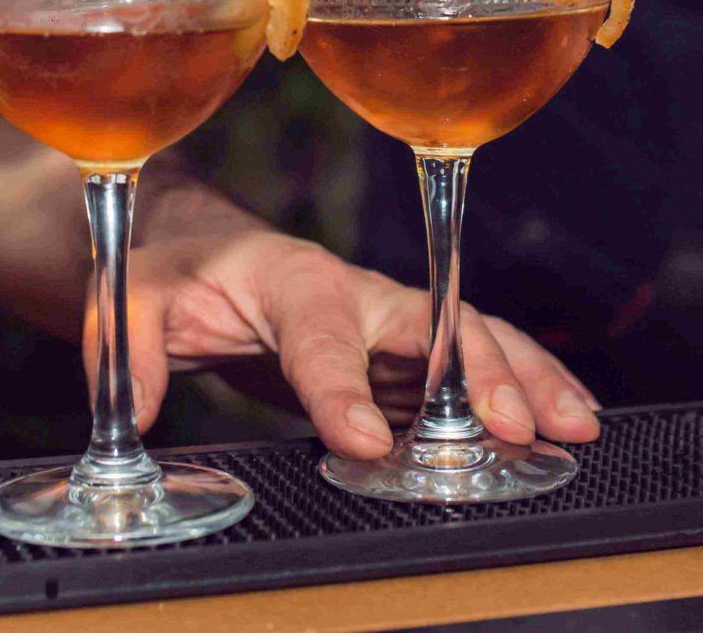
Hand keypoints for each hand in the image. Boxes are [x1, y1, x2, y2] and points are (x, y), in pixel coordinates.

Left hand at [122, 227, 602, 458]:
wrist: (210, 259)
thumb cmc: (180, 276)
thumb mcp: (134, 301)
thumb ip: (129, 347)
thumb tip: (135, 408)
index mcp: (291, 279)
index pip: (321, 335)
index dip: (344, 388)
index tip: (365, 443)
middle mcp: (358, 295)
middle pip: (433, 323)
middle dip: (479, 371)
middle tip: (513, 427)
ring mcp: (393, 325)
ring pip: (474, 341)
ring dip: (527, 380)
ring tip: (572, 426)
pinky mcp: (407, 356)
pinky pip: (475, 369)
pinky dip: (525, 391)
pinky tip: (564, 424)